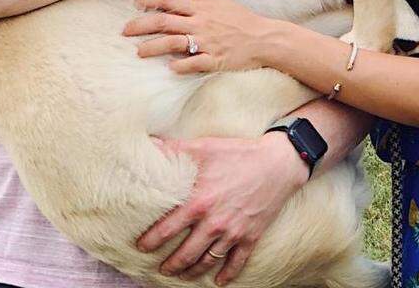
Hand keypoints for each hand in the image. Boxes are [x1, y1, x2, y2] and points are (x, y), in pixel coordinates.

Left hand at [123, 0, 283, 72]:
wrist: (264, 38)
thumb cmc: (242, 20)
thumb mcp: (220, 4)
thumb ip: (200, 3)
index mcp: (201, 8)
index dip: (150, 0)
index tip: (135, 4)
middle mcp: (201, 23)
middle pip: (164, 22)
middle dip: (141, 25)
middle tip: (125, 30)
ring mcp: (207, 42)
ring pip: (174, 43)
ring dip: (153, 47)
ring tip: (139, 52)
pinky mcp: (215, 59)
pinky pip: (194, 63)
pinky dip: (181, 66)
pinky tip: (170, 68)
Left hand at [138, 134, 308, 284]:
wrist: (277, 163)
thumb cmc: (238, 153)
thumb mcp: (203, 147)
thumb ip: (173, 150)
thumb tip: (148, 145)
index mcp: (197, 202)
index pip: (166, 229)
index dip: (150, 241)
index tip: (140, 246)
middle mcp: (213, 223)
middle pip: (185, 254)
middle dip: (170, 265)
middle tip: (160, 269)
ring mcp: (233, 232)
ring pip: (207, 262)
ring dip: (191, 272)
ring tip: (181, 275)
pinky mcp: (250, 237)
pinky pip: (236, 262)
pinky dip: (227, 275)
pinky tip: (218, 281)